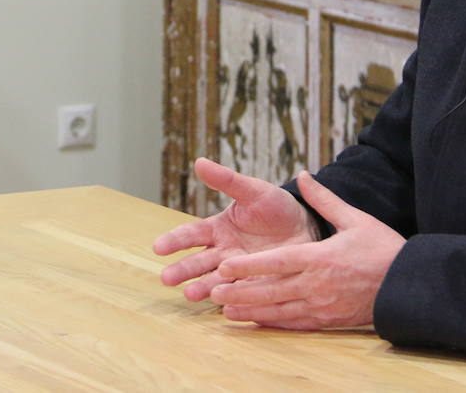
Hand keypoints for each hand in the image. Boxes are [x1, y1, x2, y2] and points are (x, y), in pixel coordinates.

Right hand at [154, 157, 314, 301]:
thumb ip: (227, 180)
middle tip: (166, 279)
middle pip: (198, 262)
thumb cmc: (277, 207)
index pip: (191, 235)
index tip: (158, 247)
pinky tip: (223, 304)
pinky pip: (242, 293)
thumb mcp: (252, 191)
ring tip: (190, 294)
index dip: (175, 241)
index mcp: (218, 229)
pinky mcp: (256, 285)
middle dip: (182, 270)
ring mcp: (239, 271)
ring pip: (215, 281)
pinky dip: (231, 299)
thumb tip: (199, 162)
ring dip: (202, 287)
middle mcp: (224, 252)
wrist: (308, 228)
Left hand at [208, 170, 405, 329]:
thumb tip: (302, 174)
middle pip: (272, 290)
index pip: (277, 263)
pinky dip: (272, 323)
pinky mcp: (328, 320)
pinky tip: (255, 321)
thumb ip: (323, 199)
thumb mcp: (355, 218)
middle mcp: (318, 285)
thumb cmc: (383, 249)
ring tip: (225, 309)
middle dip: (240, 292)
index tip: (226, 266)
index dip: (250, 267)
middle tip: (213, 290)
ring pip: (279, 311)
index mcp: (321, 258)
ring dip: (251, 311)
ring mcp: (323, 305)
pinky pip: (295, 324)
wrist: (409, 285)